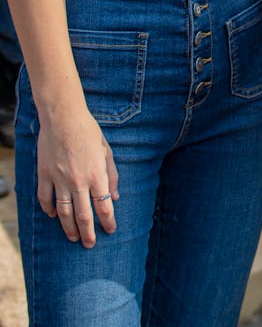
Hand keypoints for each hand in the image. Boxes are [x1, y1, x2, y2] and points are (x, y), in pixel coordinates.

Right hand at [36, 107, 118, 247]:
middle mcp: (78, 181)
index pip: (104, 206)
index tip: (110, 230)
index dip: (108, 221)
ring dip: (69, 228)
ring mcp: (59, 180)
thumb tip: (115, 197)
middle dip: (88, 233)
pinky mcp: (45, 175)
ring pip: (64, 212)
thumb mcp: (106, 151)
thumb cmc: (88, 131)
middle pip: (84, 215)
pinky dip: (49, 209)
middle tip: (90, 244)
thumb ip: (111, 175)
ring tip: (73, 237)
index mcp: (96, 175)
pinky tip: (53, 215)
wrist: (63, 117)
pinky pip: (45, 199)